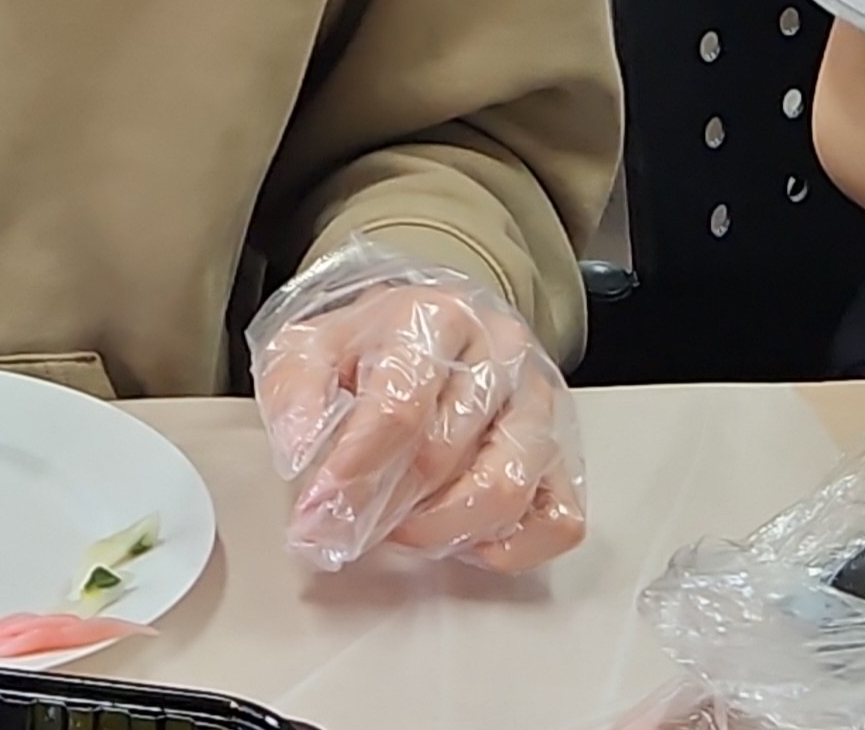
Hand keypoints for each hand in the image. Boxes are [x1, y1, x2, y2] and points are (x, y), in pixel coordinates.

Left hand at [251, 247, 585, 574]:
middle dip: (384, 508)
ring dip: (441, 529)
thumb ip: (296, 392)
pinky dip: (507, 546)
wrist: (440, 326)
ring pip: (504, 492)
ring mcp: (541, 406)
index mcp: (432, 319)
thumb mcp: (313, 347)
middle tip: (344, 529)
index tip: (316, 514)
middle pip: (444, 455)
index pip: (397, 408)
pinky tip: (460, 534)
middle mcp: (500, 355)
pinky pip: (557, 521)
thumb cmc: (375, 345)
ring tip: (399, 527)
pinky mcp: (568, 453)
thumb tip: (299, 451)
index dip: (354, 471)